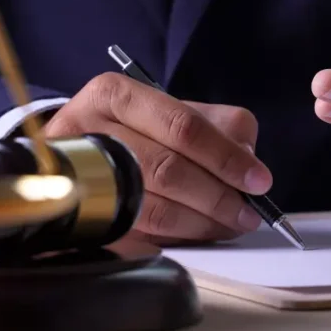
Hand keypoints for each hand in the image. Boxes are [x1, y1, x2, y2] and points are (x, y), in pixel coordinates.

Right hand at [43, 72, 271, 244]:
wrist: (71, 156)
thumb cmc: (132, 130)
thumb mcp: (170, 111)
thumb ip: (217, 126)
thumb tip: (248, 161)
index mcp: (115, 94)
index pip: (182, 126)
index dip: (225, 156)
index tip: (258, 180)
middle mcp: (89, 131)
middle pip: (167, 169)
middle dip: (217, 196)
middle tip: (247, 212)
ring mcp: (79, 177)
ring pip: (153, 206)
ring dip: (202, 222)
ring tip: (230, 224)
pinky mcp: (82, 216)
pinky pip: (140, 234)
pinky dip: (179, 236)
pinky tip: (200, 233)